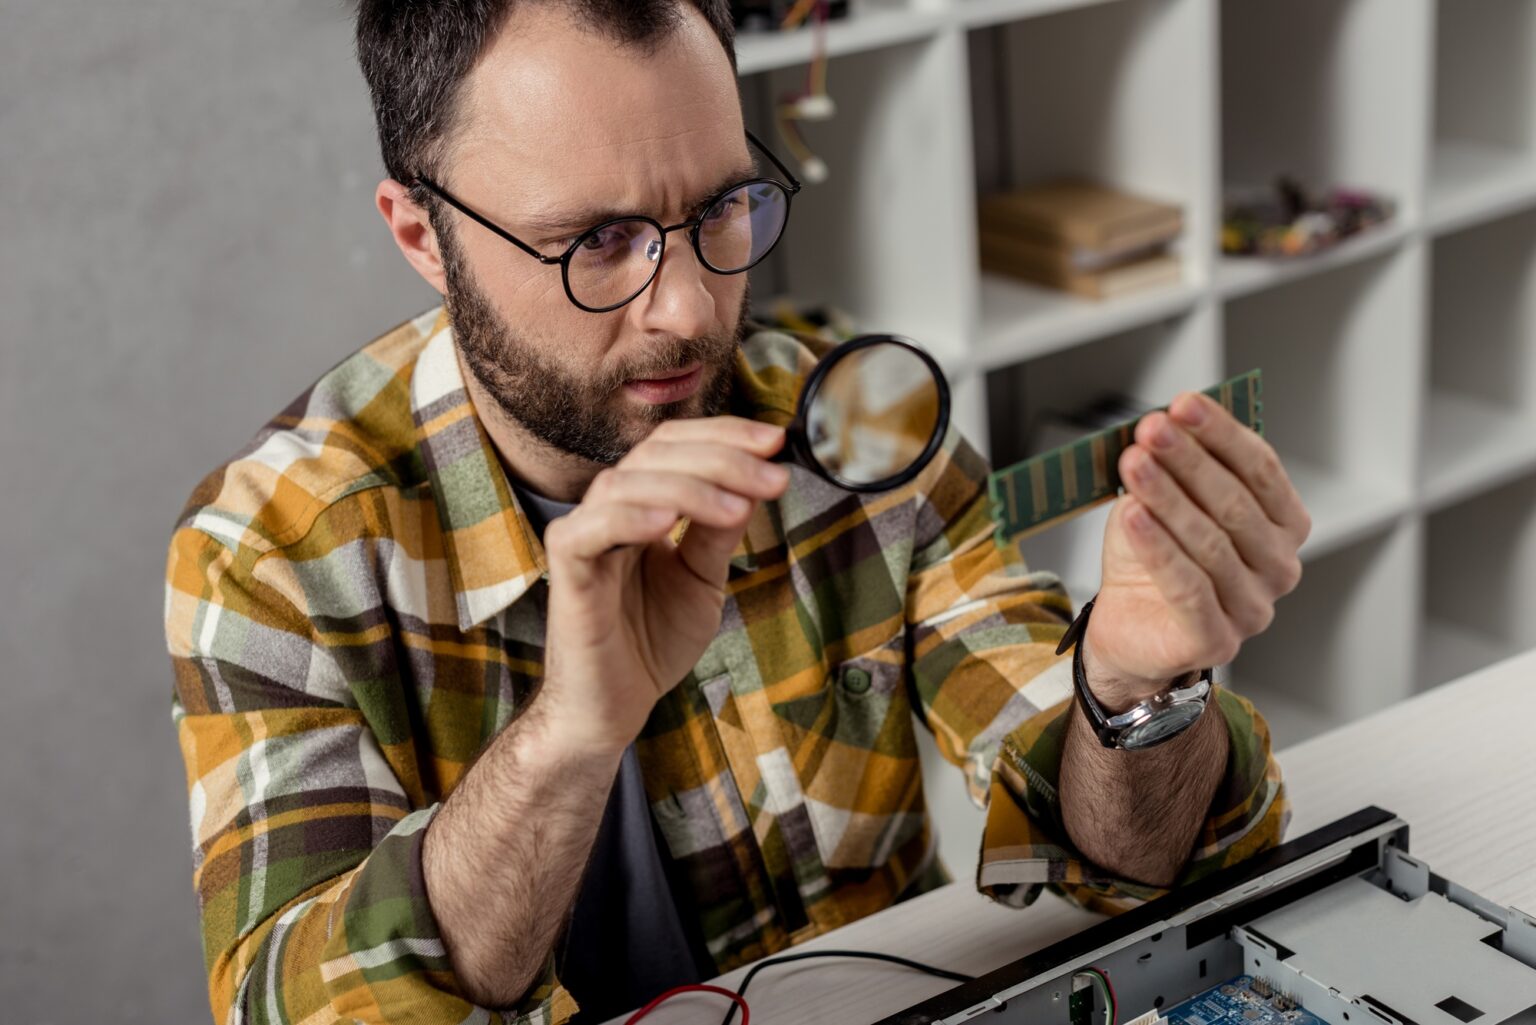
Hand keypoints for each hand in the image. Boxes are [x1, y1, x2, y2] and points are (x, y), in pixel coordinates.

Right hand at [537, 417, 789, 751]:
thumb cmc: (651, 642)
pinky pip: (588, 531)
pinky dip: (629, 518)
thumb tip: (756, 481)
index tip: (776, 442)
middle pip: (656, 454)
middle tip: (773, 476)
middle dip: (722, 459)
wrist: (612, 708)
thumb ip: (719, 532)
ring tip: (738, 508)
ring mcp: (584, 536)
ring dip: (688, 487)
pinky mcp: (566, 572)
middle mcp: (610, 510)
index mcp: (641, 503)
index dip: (723, 435)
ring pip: (626, 483)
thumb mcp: (702, 580)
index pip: (675, 445)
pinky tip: (669, 523)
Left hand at [1085, 392, 1310, 709]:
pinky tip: (1132, 515)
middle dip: (1190, 461)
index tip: (1183, 404)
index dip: (1222, 434)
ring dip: (1168, 497)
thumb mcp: (1168, 500)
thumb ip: (1178, 466)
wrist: (1128, 625)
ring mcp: (1253, 608)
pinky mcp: (1216, 640)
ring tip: (1133, 463)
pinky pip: (1187, 587)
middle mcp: (1280, 567)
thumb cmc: (1155, 557)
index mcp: (1285, 525)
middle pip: (1236, 504)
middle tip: (1152, 429)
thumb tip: (1165, 420)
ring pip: (1210, 543)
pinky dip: (1158, 548)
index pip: (1261, 470)